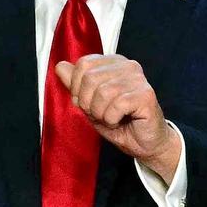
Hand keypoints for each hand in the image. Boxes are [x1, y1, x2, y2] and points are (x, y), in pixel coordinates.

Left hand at [55, 54, 181, 182]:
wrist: (143, 143)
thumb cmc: (117, 121)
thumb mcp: (88, 103)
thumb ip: (74, 84)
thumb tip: (59, 66)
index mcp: (113, 63)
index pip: (83, 64)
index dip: (77, 88)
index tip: (87, 103)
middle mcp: (127, 65)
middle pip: (90, 78)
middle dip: (88, 103)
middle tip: (100, 113)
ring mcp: (138, 79)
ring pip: (102, 93)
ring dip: (100, 113)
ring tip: (111, 118)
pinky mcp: (146, 95)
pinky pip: (116, 105)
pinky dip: (112, 119)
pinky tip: (120, 120)